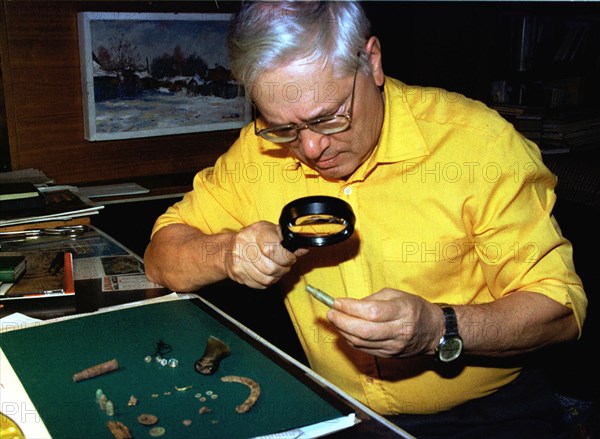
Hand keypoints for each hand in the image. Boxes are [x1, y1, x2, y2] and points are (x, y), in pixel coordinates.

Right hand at [224, 221, 306, 288]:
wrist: (228, 249)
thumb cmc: (254, 239)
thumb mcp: (272, 232)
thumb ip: (289, 241)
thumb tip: (304, 247)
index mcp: (257, 230)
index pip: (273, 249)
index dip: (286, 257)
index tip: (290, 257)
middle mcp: (245, 243)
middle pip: (272, 267)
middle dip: (283, 269)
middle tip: (283, 264)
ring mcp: (239, 260)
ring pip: (267, 278)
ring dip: (275, 277)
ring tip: (274, 268)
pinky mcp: (237, 273)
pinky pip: (259, 284)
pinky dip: (266, 282)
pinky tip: (264, 273)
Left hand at [326, 288, 442, 357]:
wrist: (434, 332)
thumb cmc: (414, 308)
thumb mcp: (396, 295)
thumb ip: (372, 299)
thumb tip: (348, 305)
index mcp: (403, 311)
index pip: (372, 312)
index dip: (351, 308)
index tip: (337, 301)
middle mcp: (399, 331)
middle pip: (364, 331)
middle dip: (342, 321)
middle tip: (330, 313)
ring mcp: (393, 346)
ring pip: (361, 342)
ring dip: (342, 331)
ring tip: (334, 320)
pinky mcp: (388, 356)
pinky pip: (363, 349)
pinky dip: (350, 339)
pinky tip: (345, 330)